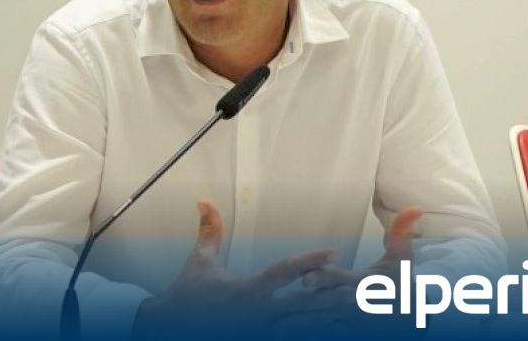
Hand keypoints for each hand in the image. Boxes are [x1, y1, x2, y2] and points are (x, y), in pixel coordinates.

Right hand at [132, 201, 337, 337]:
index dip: (310, 261)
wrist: (168, 330)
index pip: (283, 273)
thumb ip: (210, 231)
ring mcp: (262, 332)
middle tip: (359, 288)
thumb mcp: (199, 262)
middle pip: (302, 304)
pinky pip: (292, 338)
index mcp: (246, 291)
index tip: (334, 251)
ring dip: (328, 319)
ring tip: (355, 310)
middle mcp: (258, 314)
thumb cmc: (186, 295)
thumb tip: (205, 200)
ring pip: (302, 327)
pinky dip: (313, 333)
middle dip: (330, 297)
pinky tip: (334, 328)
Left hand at [271, 207, 423, 334]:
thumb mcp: (404, 257)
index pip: (340, 279)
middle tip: (278, 306)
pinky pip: (323, 334)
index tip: (306, 276)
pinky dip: (306, 334)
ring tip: (273, 328)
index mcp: (362, 284)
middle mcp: (351, 303)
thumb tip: (414, 208)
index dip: (324, 277)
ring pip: (318, 323)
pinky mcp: (344, 330)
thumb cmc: (402, 282)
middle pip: (323, 303)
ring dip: (297, 325)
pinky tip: (282, 335)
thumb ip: (402, 232)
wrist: (410, 316)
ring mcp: (346, 320)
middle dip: (303, 304)